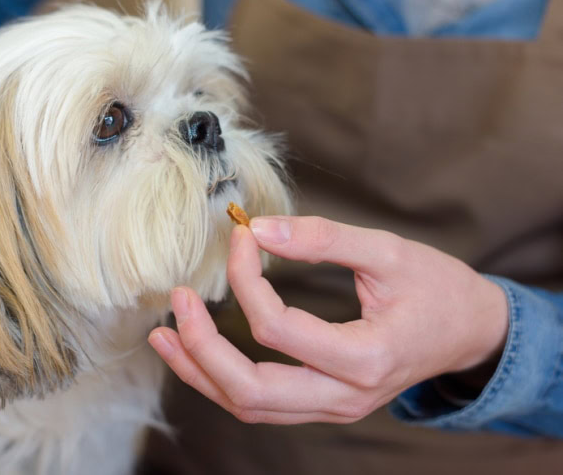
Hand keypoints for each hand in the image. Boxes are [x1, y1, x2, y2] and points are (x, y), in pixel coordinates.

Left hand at [148, 216, 507, 423]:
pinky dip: (221, 382)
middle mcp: (345, 397)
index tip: (241, 236)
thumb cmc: (437, 288)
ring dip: (202, 372)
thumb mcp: (387, 251)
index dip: (246, 280)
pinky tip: (193, 354)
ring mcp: (333, 407)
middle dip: (204, 347)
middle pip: (252, 390)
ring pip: (250, 407)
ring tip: (164, 337)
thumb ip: (323, 238)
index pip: (278, 328)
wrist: (470, 331)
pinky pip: (261, 404)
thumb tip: (258, 227)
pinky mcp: (324, 404)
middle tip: (180, 301)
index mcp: (366, 359)